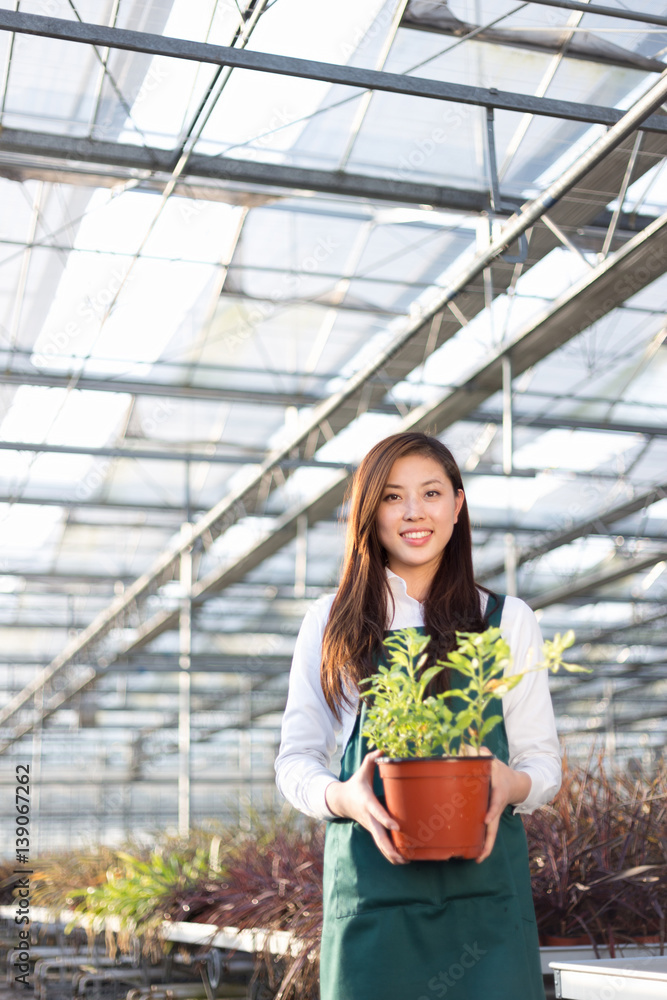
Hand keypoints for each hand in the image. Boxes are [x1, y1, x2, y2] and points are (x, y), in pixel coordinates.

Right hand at [325, 749, 407, 864]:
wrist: (341, 800)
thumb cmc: (356, 785)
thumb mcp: (362, 772)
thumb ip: (371, 760)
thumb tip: (382, 750)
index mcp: (368, 803)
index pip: (378, 813)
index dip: (387, 819)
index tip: (397, 827)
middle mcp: (369, 817)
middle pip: (379, 836)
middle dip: (391, 847)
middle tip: (403, 855)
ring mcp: (370, 826)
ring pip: (380, 844)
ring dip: (391, 854)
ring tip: (405, 862)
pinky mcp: (372, 830)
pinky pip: (381, 844)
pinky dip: (389, 853)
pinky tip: (401, 860)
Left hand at [476, 751, 530, 863]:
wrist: (515, 783)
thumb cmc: (501, 772)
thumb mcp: (494, 761)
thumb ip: (483, 755)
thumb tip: (475, 750)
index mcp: (499, 792)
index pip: (496, 803)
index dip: (492, 811)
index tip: (486, 820)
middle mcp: (497, 806)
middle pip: (494, 826)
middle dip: (489, 841)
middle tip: (482, 855)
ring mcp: (494, 814)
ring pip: (491, 833)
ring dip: (486, 847)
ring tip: (478, 859)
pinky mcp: (491, 817)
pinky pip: (488, 832)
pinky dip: (483, 843)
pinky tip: (475, 853)